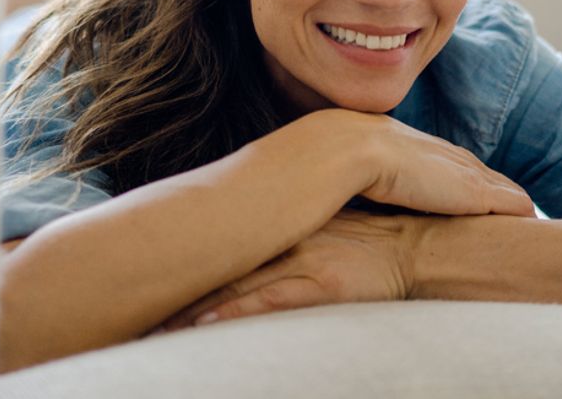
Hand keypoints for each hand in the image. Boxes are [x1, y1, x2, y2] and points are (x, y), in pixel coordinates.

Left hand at [154, 209, 418, 332]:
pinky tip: (201, 331)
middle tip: (129, 305)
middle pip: (220, 265)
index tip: (147, 278)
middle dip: (176, 285)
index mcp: (290, 230)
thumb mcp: (336, 242)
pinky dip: (233, 318)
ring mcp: (302, 263)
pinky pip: (270, 305)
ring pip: (235, 289)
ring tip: (154, 331)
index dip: (188, 260)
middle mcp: (288, 241)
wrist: (433, 247)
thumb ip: (304, 242)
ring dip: (194, 311)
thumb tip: (271, 259)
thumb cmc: (389, 248)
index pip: (228, 244)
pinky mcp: (321, 286)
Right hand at [285, 109, 536, 218]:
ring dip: (501, 188)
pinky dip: (509, 202)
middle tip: (503, 188)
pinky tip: (527, 212)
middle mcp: (414, 144)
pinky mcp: (455, 188)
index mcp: (380, 139)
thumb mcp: (317, 170)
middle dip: (481, 173)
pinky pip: (492, 196)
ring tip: (522, 202)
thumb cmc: (304, 170)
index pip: (421, 154)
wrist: (324, 157)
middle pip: (458, 160)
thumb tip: (303, 192)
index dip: (441, 165)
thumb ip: (324, 179)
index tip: (456, 175)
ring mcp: (436, 163)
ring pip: (479, 175)